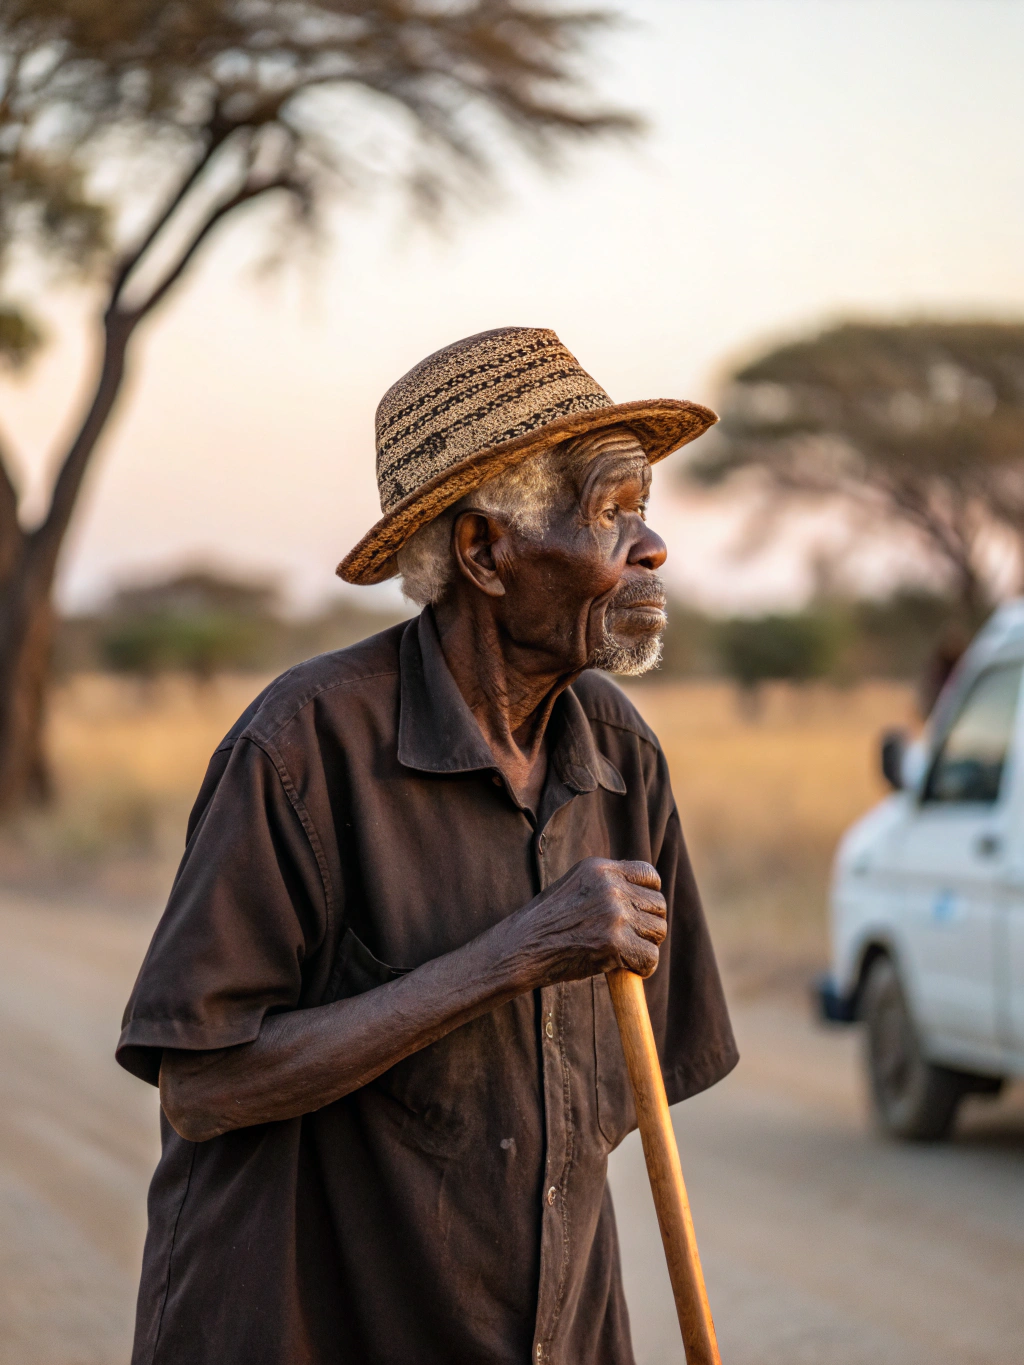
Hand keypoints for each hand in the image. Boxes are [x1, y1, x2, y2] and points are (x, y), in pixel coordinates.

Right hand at [509, 857, 666, 986]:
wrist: (522, 948)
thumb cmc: (546, 923)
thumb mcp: (575, 887)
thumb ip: (607, 886)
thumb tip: (641, 899)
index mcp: (600, 868)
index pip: (649, 876)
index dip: (649, 896)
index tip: (640, 912)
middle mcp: (610, 886)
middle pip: (658, 905)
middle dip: (648, 925)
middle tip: (629, 939)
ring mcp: (614, 913)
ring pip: (658, 931)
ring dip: (645, 947)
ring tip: (621, 954)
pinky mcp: (615, 942)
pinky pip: (651, 958)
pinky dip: (642, 968)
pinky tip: (622, 968)